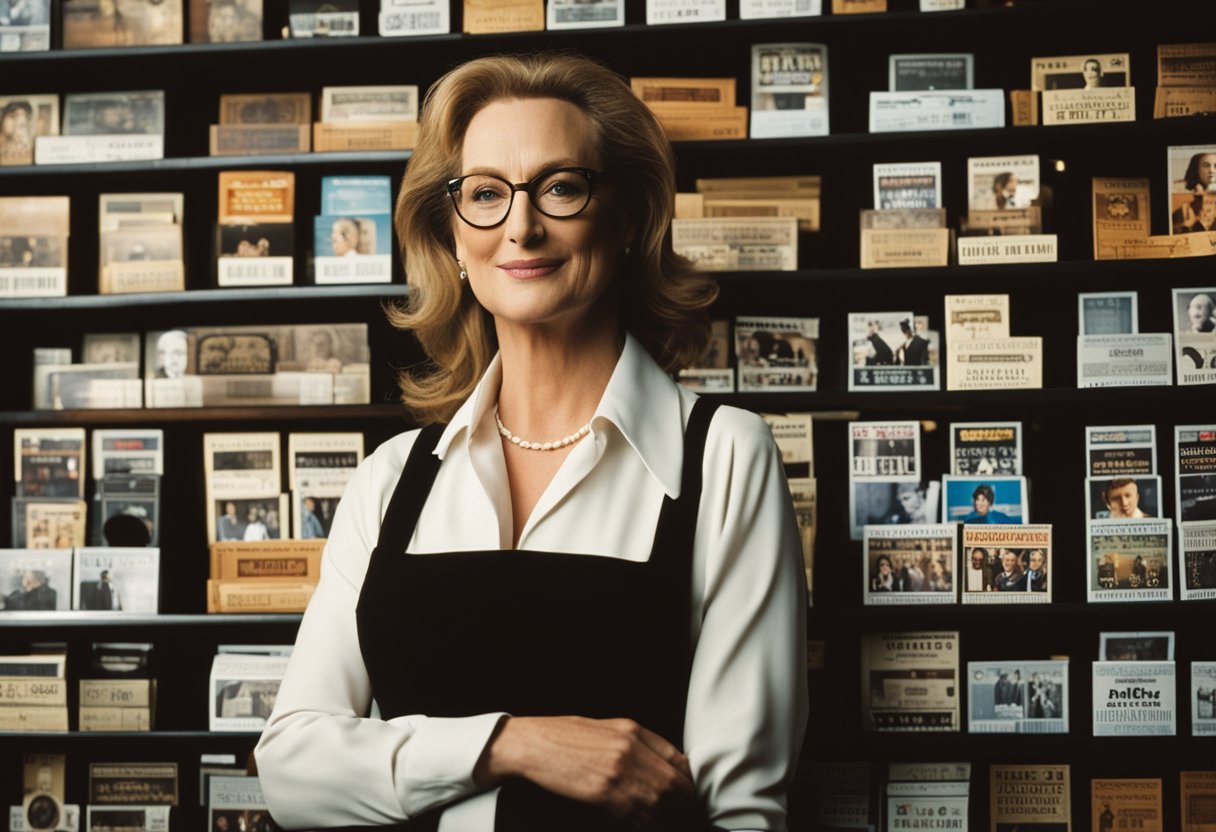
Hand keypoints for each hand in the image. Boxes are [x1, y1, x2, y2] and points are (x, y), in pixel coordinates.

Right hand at [475, 715, 694, 827]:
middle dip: (682, 806)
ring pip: (661, 808)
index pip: (681, 763)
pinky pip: (637, 818)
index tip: (685, 796)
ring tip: (658, 821)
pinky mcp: (604, 794)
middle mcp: (632, 751)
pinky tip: (637, 823)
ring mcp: (619, 774)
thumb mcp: (610, 728)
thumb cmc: (567, 736)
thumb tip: (671, 766)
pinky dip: (643, 824)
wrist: (533, 745)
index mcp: (635, 733)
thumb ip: (643, 744)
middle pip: (677, 788)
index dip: (687, 784)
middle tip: (679, 816)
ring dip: (665, 819)